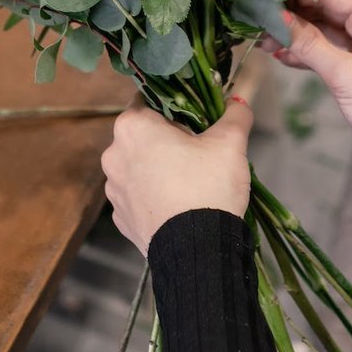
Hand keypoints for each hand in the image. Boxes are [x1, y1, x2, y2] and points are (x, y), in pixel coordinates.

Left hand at [102, 92, 254, 255]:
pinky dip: (154, 196)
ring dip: (158, 169)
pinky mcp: (121, 218)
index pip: (148, 100)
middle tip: (198, 152)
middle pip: (142, 136)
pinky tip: (177, 204)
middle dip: (166, 140)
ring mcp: (114, 189)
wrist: (197, 250)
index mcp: (132, 127)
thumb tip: (238, 102)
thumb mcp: (230, 144)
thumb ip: (234, 116)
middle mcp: (113, 155)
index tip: (194, 120)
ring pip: (138, 167)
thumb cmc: (208, 185)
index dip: (174, 107)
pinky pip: (138, 197)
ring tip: (190, 182)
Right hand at [263, 0, 351, 191]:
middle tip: (253, 21)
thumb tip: (275, 18)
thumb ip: (309, 45)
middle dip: (288, 13)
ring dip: (293, 34)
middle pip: (322, 6)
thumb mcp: (348, 77)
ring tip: (260, 40)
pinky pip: (327, 50)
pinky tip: (279, 55)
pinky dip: (305, 53)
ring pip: (321, 29)